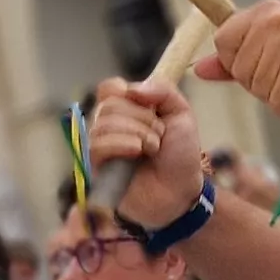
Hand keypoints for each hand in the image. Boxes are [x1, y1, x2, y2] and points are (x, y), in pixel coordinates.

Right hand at [84, 78, 207, 223]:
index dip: (123, 90)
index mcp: (126, 110)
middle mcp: (109, 127)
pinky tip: (137, 153)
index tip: (144, 102)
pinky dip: (122, 144)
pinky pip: (98, 145)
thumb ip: (162, 90)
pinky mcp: (97, 168)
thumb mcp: (181, 113)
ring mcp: (101, 147)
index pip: (108, 88)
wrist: (181, 190)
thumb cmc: (179, 155)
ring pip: (104, 124)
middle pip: (109, 104)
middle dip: (141, 117)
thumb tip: (131, 88)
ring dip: (137, 133)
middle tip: (159, 135)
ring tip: (153, 148)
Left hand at [197, 1, 279, 116]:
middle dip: (261, 83)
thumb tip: (200, 69)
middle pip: (240, 69)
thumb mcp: (273, 49)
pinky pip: (278, 101)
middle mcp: (274, 22)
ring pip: (258, 88)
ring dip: (278, 97)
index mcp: (265, 12)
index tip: (262, 64)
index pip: (223, 40)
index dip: (237, 62)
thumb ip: (234, 60)